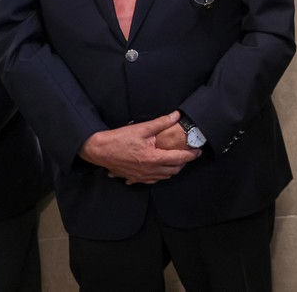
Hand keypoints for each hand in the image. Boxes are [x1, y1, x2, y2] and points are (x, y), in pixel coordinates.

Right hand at [79, 111, 200, 184]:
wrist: (99, 150)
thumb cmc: (119, 139)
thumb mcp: (142, 128)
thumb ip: (161, 122)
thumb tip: (176, 115)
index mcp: (153, 158)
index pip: (178, 158)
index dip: (191, 155)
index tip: (198, 151)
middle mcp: (149, 170)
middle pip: (174, 170)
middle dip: (183, 163)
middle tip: (188, 154)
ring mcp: (141, 176)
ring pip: (164, 177)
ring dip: (173, 169)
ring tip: (176, 159)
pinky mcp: (134, 178)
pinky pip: (152, 180)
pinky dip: (160, 175)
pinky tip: (160, 168)